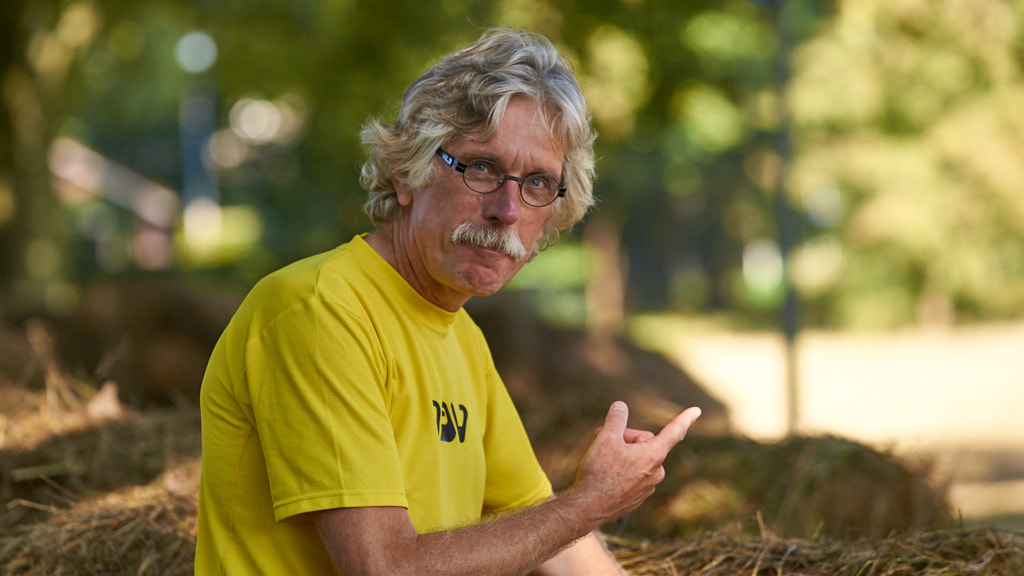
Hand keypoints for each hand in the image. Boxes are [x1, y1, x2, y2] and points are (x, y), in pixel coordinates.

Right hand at [569, 401, 700, 525]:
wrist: (588, 507)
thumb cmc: (599, 471)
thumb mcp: (605, 437)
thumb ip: (616, 418)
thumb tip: (621, 406)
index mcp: (654, 455)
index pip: (673, 431)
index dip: (685, 418)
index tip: (697, 410)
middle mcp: (657, 472)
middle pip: (644, 442)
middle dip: (625, 438)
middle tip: (601, 437)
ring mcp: (648, 486)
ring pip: (638, 459)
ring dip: (622, 454)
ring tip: (601, 460)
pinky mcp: (638, 497)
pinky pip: (633, 475)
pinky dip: (621, 470)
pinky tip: (604, 475)